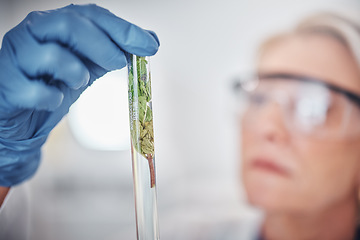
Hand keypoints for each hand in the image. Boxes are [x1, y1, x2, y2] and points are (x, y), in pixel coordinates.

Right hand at [0, 4, 159, 185]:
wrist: (22, 115)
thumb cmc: (55, 84)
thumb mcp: (88, 65)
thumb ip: (114, 51)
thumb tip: (151, 41)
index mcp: (55, 24)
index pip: (91, 15)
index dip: (123, 29)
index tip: (150, 45)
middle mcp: (34, 33)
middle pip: (69, 25)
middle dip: (103, 46)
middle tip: (120, 63)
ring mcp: (17, 57)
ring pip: (50, 54)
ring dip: (76, 72)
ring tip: (80, 82)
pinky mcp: (8, 85)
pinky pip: (33, 90)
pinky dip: (52, 97)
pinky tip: (56, 100)